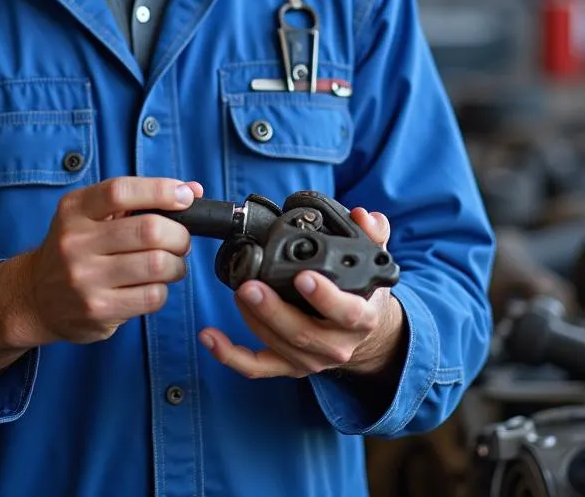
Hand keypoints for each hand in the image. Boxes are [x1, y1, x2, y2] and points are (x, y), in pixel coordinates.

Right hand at [14, 176, 204, 346]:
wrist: (34, 296)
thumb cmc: (76, 247)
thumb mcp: (93, 214)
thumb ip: (140, 199)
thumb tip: (193, 190)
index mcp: (74, 209)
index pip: (121, 191)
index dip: (161, 190)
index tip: (185, 196)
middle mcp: (75, 242)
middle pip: (149, 230)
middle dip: (179, 234)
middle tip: (180, 240)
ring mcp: (85, 279)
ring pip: (157, 265)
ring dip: (176, 264)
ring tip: (170, 264)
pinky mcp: (98, 310)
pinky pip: (152, 296)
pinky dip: (163, 289)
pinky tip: (153, 285)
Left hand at [198, 208, 404, 379]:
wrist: (366, 335)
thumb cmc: (363, 293)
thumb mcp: (375, 264)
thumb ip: (373, 236)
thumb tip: (366, 216)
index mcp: (360, 318)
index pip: (347, 312)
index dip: (326, 297)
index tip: (304, 277)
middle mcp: (337, 345)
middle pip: (303, 334)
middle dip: (273, 309)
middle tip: (251, 285)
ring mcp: (311, 360)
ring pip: (278, 346)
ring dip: (253, 319)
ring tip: (238, 290)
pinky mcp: (288, 367)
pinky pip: (257, 367)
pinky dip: (230, 355)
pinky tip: (209, 336)